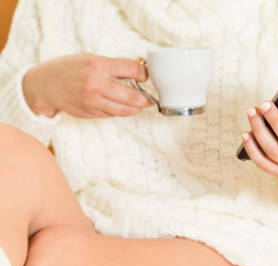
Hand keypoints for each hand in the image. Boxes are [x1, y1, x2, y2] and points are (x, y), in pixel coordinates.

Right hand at [22, 53, 150, 117]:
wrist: (45, 85)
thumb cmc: (68, 68)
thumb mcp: (90, 58)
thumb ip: (113, 64)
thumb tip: (138, 66)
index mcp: (98, 66)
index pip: (133, 70)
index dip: (144, 73)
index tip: (145, 76)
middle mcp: (97, 85)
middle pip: (133, 96)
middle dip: (146, 98)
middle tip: (150, 99)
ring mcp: (93, 101)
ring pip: (125, 110)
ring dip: (137, 109)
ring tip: (141, 106)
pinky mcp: (90, 112)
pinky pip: (112, 114)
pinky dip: (121, 111)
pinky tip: (124, 107)